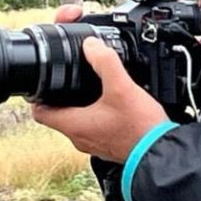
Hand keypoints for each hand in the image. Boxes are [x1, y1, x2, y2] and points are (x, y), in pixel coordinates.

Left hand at [31, 5, 168, 162]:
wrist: (163, 154)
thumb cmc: (141, 129)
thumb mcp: (121, 88)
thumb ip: (105, 62)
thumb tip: (91, 45)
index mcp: (74, 125)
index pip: (39, 111)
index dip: (37, 93)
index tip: (45, 78)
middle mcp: (79, 137)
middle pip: (56, 112)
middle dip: (60, 93)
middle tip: (66, 76)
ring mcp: (93, 142)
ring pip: (75, 119)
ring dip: (78, 102)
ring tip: (87, 84)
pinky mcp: (107, 143)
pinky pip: (92, 125)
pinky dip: (94, 111)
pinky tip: (108, 100)